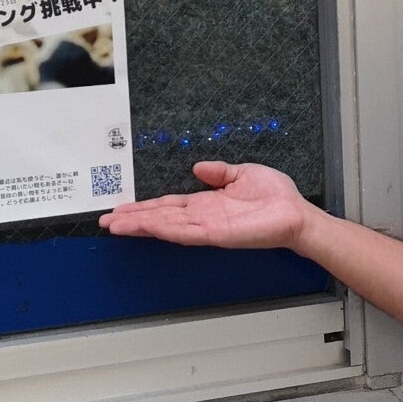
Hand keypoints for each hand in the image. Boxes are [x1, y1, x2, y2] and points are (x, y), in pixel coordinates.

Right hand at [97, 161, 312, 253]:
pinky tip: (149, 226)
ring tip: (116, 225)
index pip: (168, 206)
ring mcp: (208, 228)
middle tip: (106, 221)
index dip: (143, 208)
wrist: (296, 214)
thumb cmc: (276, 197)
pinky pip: (187, 232)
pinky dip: (167, 229)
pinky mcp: (218, 234)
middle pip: (160, 217)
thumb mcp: (242, 173)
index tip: (121, 209)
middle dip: (132, 220)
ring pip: (167, 226)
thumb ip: (218, 171)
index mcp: (205, 203)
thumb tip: (198, 166)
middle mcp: (202, 217)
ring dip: (141, 225)